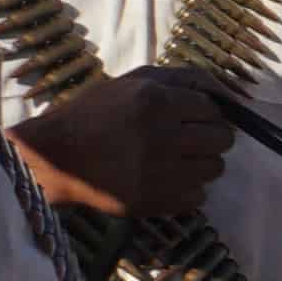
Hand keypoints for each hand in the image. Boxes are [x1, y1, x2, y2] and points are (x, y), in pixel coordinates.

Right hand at [12, 70, 227, 221]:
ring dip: (201, 164)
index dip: (205, 113)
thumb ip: (182, 78)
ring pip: (215, 168)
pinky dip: (186, 190)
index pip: (213, 108)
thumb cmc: (92, 115)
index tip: (190, 118)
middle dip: (210, 137)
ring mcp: (160, 172)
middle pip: (222, 139)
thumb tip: (230, 93)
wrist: (51, 158)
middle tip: (186, 139)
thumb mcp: (130, 83)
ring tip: (173, 159)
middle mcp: (162, 135)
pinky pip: (199, 197)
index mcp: (155, 101)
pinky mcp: (155, 201)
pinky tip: (163, 180)